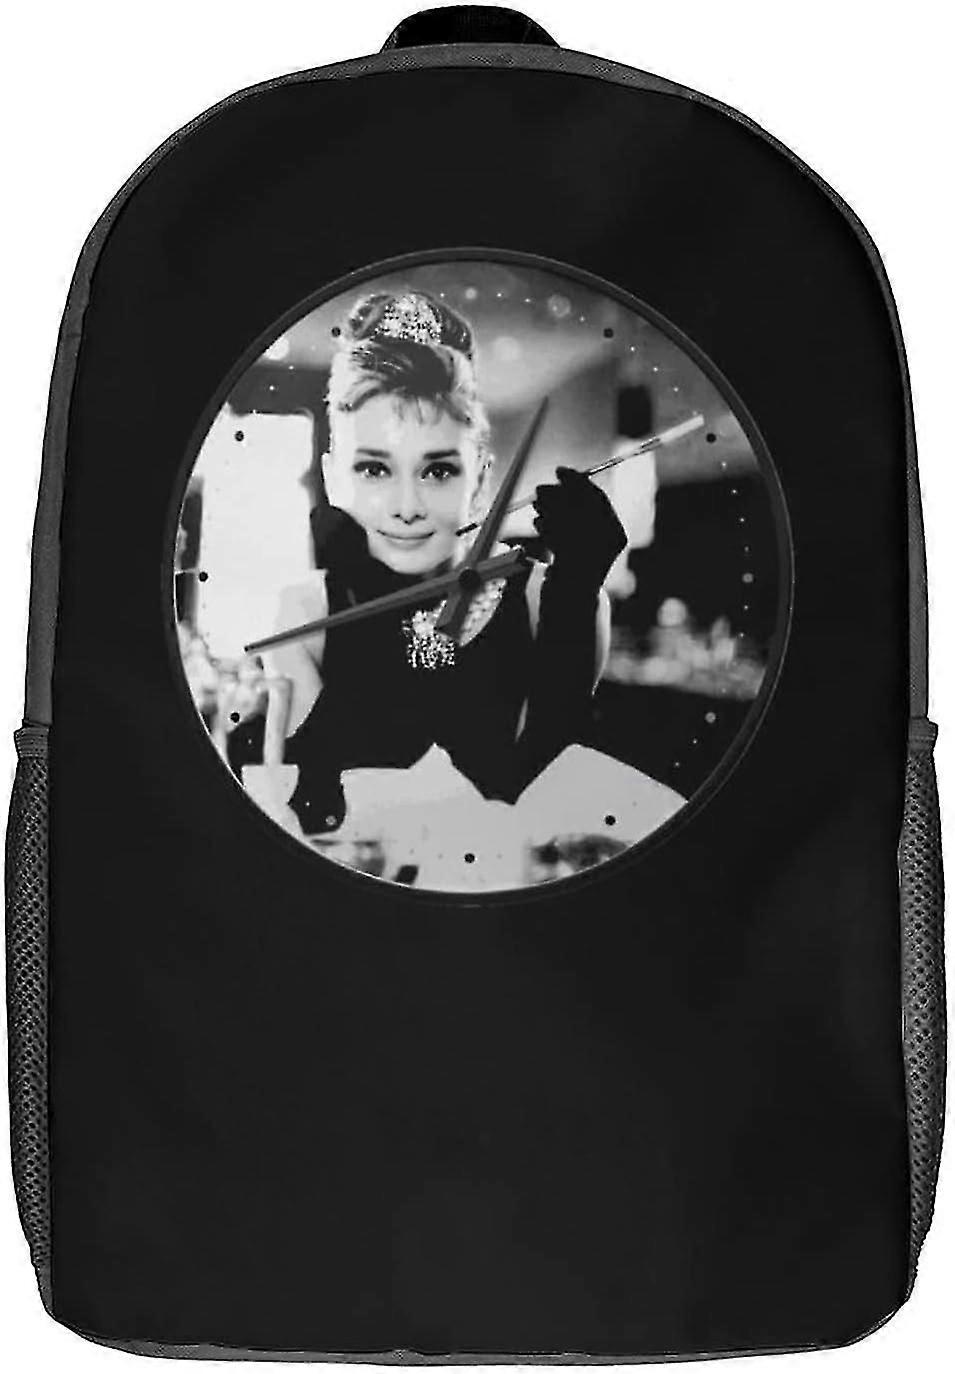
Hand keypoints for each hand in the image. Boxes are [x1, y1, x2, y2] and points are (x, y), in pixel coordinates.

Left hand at [532, 466, 627, 589]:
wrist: (575, 599)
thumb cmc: (579, 562)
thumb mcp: (585, 534)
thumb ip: (580, 508)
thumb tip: (561, 479)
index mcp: (616, 535)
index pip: (598, 498)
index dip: (577, 481)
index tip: (560, 470)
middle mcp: (608, 546)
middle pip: (580, 506)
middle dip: (556, 493)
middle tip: (540, 488)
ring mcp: (590, 556)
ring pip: (564, 520)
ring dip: (547, 508)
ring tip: (537, 506)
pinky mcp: (569, 565)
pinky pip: (553, 536)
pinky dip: (544, 526)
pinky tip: (539, 524)